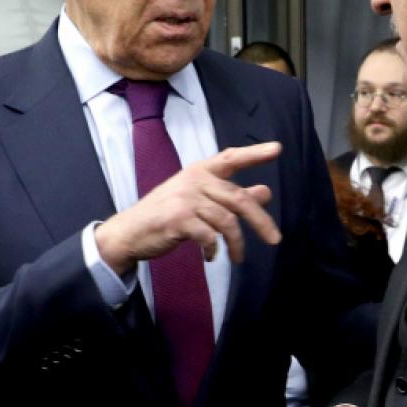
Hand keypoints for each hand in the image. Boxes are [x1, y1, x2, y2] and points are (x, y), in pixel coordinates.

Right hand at [95, 142, 281, 274]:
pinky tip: (211, 256)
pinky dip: (214, 249)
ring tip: (237, 257)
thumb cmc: (166, 215)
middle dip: (260, 221)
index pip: (231, 158)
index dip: (254, 153)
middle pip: (239, 198)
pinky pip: (209, 236)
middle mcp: (194, 180)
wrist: (128, 233)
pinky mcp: (178, 219)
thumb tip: (266, 191)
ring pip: (227, 221)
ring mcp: (185, 198)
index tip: (277, 149)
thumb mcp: (199, 200)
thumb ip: (232, 196)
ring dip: (236, 243)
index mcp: (200, 171)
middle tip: (275, 239)